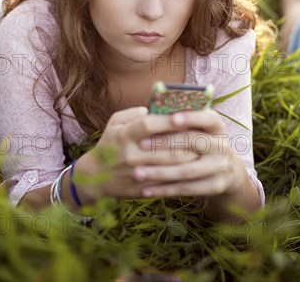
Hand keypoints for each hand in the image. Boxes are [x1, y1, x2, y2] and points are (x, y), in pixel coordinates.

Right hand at [76, 106, 199, 200]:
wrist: (95, 178)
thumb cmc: (109, 144)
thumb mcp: (114, 123)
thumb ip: (133, 113)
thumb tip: (154, 109)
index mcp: (124, 135)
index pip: (148, 125)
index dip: (167, 120)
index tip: (184, 115)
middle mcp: (130, 154)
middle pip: (165, 147)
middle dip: (187, 141)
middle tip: (204, 134)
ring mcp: (137, 173)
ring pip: (171, 166)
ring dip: (190, 158)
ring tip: (204, 151)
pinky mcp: (143, 189)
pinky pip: (168, 182)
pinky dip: (183, 175)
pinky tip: (194, 168)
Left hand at [131, 109, 246, 199]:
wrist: (227, 170)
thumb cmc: (199, 141)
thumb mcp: (198, 129)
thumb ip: (179, 120)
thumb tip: (148, 111)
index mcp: (217, 126)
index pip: (208, 118)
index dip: (191, 117)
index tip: (171, 118)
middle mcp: (222, 145)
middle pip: (193, 142)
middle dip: (165, 143)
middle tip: (140, 145)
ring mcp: (220, 167)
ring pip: (187, 170)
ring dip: (159, 172)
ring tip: (137, 172)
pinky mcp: (215, 186)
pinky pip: (186, 189)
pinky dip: (164, 189)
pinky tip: (146, 190)